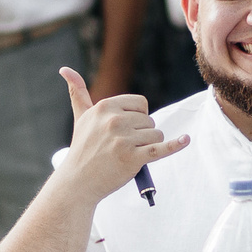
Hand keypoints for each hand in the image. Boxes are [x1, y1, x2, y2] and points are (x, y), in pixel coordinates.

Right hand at [59, 68, 188, 201]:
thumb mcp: (81, 117)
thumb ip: (78, 92)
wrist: (78, 182)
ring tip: (128, 155)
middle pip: (149, 120)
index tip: (124, 129)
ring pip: (156, 134)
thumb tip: (65, 69)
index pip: (141, 104)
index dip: (138, 118)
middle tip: (122, 147)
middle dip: (142, 133)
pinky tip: (185, 140)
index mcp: (105, 107)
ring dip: (148, 145)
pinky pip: (160, 148)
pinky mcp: (133, 158)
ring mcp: (124, 140)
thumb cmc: (82, 148)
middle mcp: (114, 120)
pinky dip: (175, 145)